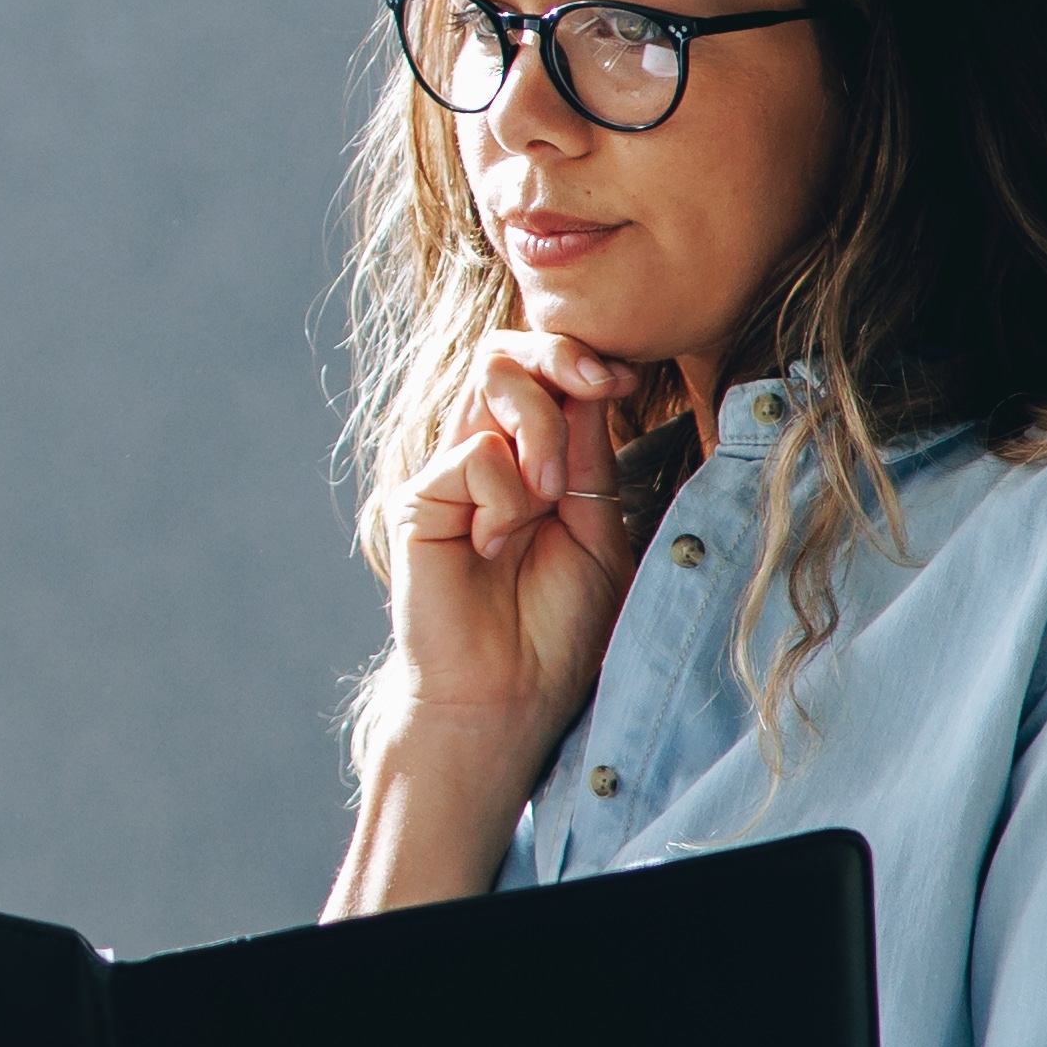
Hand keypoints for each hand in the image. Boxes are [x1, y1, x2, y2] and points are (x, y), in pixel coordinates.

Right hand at [378, 326, 681, 771]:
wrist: (510, 695)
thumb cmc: (556, 628)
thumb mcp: (596, 530)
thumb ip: (589, 458)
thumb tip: (596, 378)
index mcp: (530, 456)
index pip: (541, 368)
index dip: (581, 357)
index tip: (628, 381)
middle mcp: (485, 453)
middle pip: (507, 352)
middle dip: (560, 357)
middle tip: (601, 388)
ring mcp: (448, 473)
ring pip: (491, 380)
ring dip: (541, 426)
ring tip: (549, 496)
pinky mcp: (419, 499)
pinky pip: (473, 452)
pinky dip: (504, 495)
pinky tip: (496, 545)